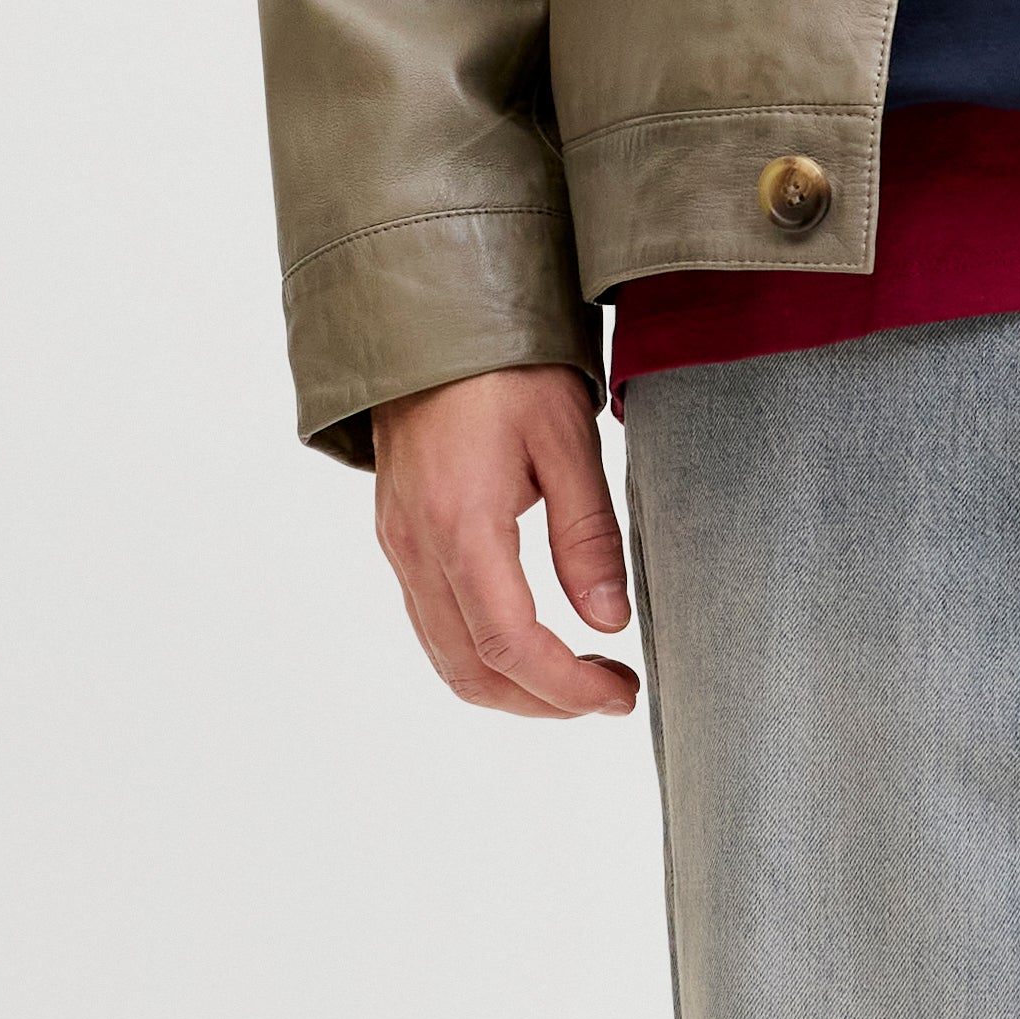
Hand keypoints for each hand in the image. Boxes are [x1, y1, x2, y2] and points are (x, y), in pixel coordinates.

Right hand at [371, 361, 637, 720]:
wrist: (429, 315)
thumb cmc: (505, 365)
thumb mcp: (567, 438)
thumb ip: (587, 536)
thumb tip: (609, 623)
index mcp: (460, 524)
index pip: (509, 645)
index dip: (567, 688)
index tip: (622, 695)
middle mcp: (415, 546)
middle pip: (469, 670)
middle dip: (542, 702)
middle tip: (610, 693)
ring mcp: (398, 544)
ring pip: (445, 656)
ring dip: (512, 685)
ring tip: (580, 674)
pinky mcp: (398, 536)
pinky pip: (433, 622)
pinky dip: (482, 653)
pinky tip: (534, 638)